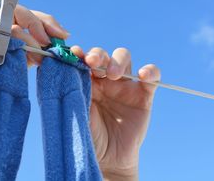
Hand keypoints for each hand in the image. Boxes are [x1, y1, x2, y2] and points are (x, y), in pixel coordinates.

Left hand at [72, 47, 160, 180]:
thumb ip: (72, 90)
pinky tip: (143, 75)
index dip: (80, 54)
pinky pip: (151, 78)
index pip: (84, 59)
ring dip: (117, 61)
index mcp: (86, 80)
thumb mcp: (76, 112)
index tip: (74, 53)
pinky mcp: (143, 95)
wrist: (107, 160)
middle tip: (92, 63)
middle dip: (98, 55)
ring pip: (124, 58)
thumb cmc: (88, 135)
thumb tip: (61, 66)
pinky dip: (150, 72)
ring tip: (112, 74)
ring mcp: (124, 85)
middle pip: (104, 55)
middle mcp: (105, 79)